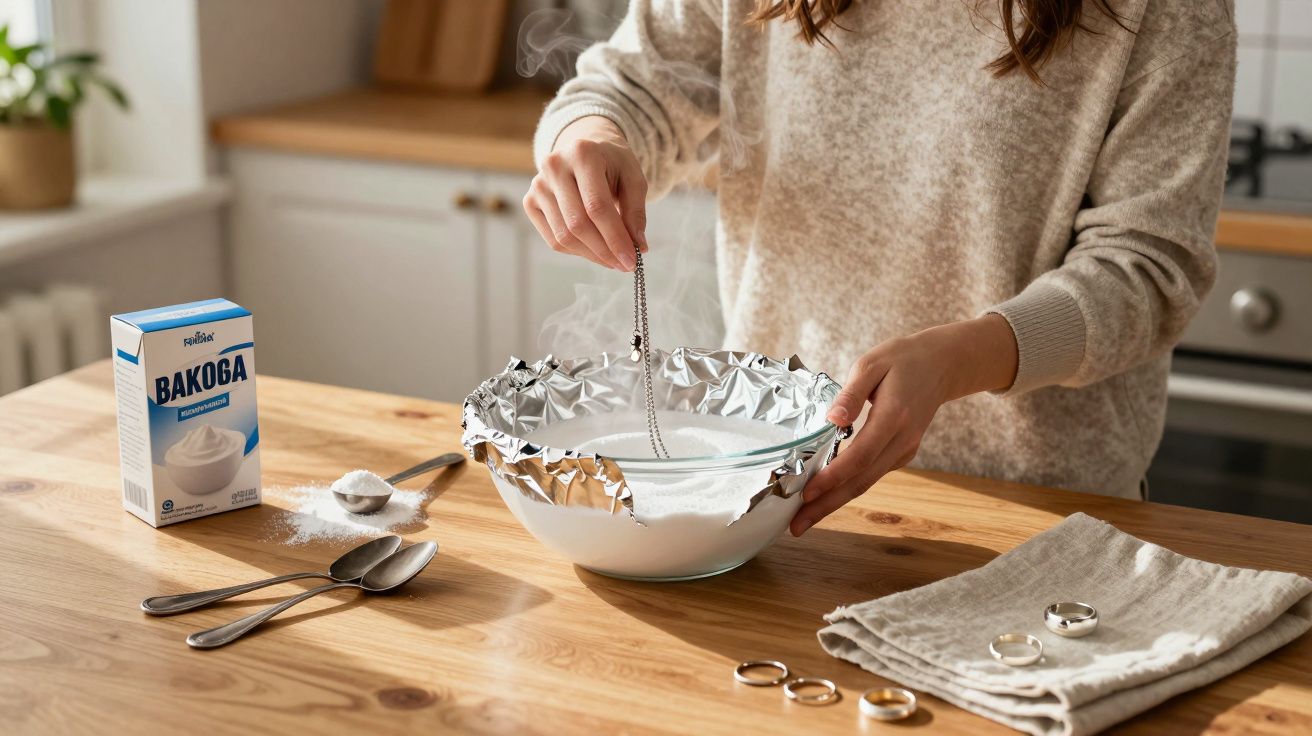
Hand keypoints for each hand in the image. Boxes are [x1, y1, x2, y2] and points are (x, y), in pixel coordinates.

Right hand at [522, 116, 648, 270]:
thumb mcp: (633, 179)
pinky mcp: (530, 202)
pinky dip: (576, 251)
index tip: (632, 260)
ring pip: (563, 236)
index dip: (615, 237)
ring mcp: (538, 185)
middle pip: (577, 223)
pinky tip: (594, 249)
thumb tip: (638, 247)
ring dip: (591, 255)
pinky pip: (553, 239)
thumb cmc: (612, 164)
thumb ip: (636, 212)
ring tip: (612, 259)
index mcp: (583, 154)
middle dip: (604, 251)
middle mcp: (554, 166)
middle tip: (625, 265)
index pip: (597, 206)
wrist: (584, 150)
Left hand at [791, 314, 1018, 535]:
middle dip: (827, 505)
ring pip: (867, 483)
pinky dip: (847, 488)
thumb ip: (852, 393)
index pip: (859, 455)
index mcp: (894, 417)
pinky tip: (825, 497)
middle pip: (861, 481)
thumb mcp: (872, 363)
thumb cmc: (901, 359)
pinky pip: (871, 474)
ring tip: (804, 519)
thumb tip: (832, 420)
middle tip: (796, 526)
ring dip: (834, 503)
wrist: (942, 365)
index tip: (805, 494)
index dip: (832, 477)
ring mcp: (905, 450)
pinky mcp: (902, 453)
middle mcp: (902, 440)